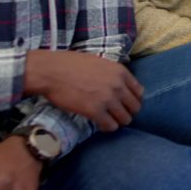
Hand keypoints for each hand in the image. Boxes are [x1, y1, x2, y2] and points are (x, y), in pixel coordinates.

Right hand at [24, 50, 142, 130]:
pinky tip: (100, 124)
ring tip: (109, 119)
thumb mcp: (99, 62)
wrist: (51, 71)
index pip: (139, 92)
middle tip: (117, 114)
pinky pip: (110, 126)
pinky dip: (107, 127)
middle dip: (127, 112)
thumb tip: (120, 84)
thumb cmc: (71, 64)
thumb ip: (113, 73)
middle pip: (135, 107)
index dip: (133, 100)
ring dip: (118, 121)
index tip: (125, 104)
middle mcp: (118, 86)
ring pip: (125, 119)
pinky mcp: (95, 111)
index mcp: (120, 72)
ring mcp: (107, 99)